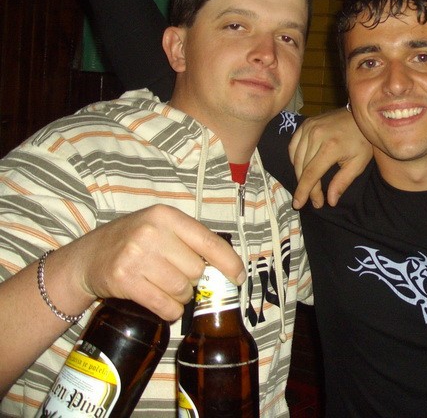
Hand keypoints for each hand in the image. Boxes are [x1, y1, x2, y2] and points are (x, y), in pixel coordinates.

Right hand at [65, 205, 244, 321]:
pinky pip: (165, 305)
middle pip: (196, 269)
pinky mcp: (125, 280)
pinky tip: (166, 306)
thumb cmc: (132, 241)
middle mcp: (152, 232)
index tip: (238, 277)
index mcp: (166, 216)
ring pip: (182, 289)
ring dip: (182, 297)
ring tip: (168, 290)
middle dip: (194, 281)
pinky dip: (171, 311)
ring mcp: (137, 256)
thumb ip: (188, 239)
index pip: (209, 242)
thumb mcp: (159, 226)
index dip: (229, 263)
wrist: (88, 257)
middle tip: (179, 279)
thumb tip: (227, 264)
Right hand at [289, 107, 372, 208]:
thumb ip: (342, 182)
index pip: (310, 174)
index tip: (299, 204)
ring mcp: (309, 128)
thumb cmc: (362, 140)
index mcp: (330, 147)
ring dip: (299, 174)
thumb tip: (330, 201)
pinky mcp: (305, 124)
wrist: (360, 115)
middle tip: (311, 199)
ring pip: (295, 158)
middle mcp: (316, 136)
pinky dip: (295, 159)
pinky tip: (302, 167)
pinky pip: (293, 146)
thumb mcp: (359, 163)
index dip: (304, 191)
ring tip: (308, 185)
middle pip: (302, 168)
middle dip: (304, 187)